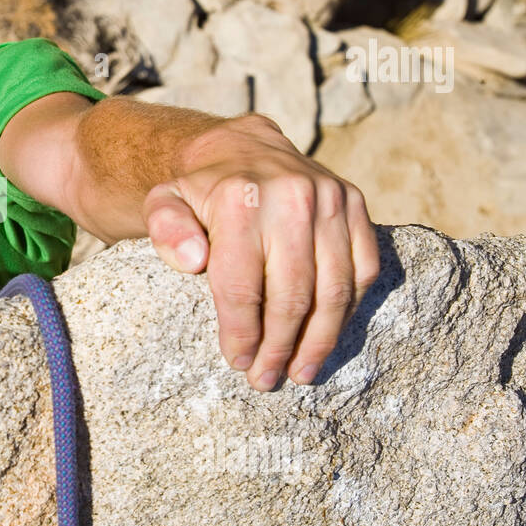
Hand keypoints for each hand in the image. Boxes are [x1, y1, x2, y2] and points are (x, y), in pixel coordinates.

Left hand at [141, 114, 378, 390]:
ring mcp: (330, 198)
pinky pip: (362, 268)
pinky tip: (328, 336)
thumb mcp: (163, 203)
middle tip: (267, 379)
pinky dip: (349, 309)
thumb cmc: (198, 189)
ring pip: (334, 289)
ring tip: (301, 371)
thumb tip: (193, 261)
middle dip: (279, 347)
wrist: (239, 146)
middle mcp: (291, 197)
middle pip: (291, 295)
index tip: (239, 364)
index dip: (241, 334)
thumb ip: (166, 230)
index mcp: (239, 200)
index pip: (242, 287)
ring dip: (319, 340)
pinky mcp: (355, 203)